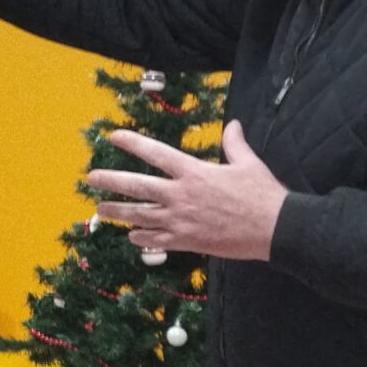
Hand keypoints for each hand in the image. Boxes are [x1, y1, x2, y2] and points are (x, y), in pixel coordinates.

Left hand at [88, 122, 289, 261]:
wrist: (276, 230)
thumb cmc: (263, 195)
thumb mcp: (248, 164)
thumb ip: (235, 144)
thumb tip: (234, 124)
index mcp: (194, 173)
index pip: (155, 153)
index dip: (132, 143)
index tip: (112, 136)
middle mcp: (181, 195)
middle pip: (137, 186)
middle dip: (111, 181)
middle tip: (91, 178)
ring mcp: (181, 220)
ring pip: (140, 216)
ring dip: (117, 212)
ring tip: (100, 209)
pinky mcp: (186, 241)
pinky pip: (155, 241)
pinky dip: (141, 238)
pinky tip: (132, 235)